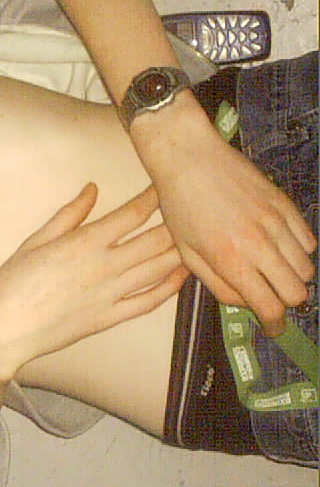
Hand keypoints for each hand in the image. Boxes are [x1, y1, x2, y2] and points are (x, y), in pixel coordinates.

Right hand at [0, 183, 189, 404]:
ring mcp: (112, 294)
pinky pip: (150, 301)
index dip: (153, 196)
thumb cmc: (11, 284)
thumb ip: (69, 215)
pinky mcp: (111, 318)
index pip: (132, 213)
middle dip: (176, 221)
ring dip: (179, 251)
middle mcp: (105, 266)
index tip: (165, 184)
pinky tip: (180, 274)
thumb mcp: (35, 241)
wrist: (3, 330)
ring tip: (193, 237)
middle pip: (156, 239)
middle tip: (188, 209)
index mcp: (84, 243)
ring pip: (160, 268)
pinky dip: (170, 286)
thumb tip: (92, 190)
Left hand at [133, 109, 316, 336]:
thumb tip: (246, 303)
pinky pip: (308, 240)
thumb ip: (218, 284)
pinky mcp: (286, 205)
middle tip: (270, 297)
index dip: (274, 324)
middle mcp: (259, 243)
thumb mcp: (187, 253)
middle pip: (296, 292)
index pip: (269, 306)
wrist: (189, 159)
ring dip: (292, 277)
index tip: (272, 327)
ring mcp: (277, 222)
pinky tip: (278, 247)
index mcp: (230, 259)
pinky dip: (299, 251)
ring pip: (306, 268)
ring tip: (270, 270)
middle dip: (285, 302)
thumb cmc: (180, 206)